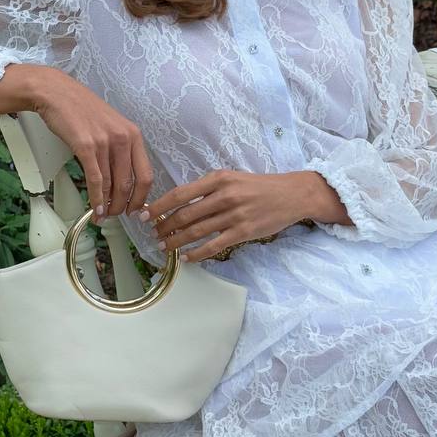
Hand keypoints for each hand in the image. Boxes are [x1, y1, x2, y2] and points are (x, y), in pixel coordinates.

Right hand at [23, 67, 153, 221]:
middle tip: (118, 216)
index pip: (146, 174)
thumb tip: (122, 180)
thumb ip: (120, 149)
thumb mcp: (111, 126)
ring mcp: (105, 142)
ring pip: (112, 185)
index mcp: (133, 135)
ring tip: (104, 216)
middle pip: (130, 184)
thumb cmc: (82, 110)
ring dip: (109, 206)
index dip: (141, 197)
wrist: (57, 93)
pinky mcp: (86, 147)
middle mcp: (123, 139)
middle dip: (124, 206)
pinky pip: (95, 180)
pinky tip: (95, 208)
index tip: (136, 209)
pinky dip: (96, 199)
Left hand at [139, 169, 305, 262]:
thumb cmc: (260, 186)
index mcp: (218, 178)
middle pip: (185, 214)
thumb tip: (180, 203)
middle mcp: (224, 196)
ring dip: (176, 241)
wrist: (292, 194)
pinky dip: (197, 253)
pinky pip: (214, 246)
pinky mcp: (244, 232)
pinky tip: (187, 258)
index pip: (180, 194)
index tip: (144, 215)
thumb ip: (208, 188)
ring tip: (163, 247)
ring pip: (196, 231)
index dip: (159, 206)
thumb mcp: (232, 178)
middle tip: (152, 235)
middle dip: (164, 226)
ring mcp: (234, 215)